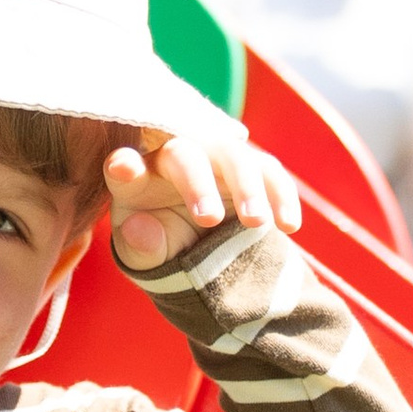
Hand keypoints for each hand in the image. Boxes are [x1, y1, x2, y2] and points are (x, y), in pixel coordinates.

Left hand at [107, 131, 303, 270]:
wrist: (200, 245)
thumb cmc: (160, 244)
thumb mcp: (146, 255)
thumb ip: (140, 246)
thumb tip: (138, 227)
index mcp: (139, 178)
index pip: (126, 166)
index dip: (124, 165)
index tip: (123, 168)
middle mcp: (176, 158)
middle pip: (186, 155)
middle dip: (199, 185)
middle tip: (209, 220)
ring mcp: (216, 159)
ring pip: (234, 156)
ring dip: (247, 186)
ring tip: (256, 223)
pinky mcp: (252, 168)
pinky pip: (270, 172)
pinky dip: (282, 195)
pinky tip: (289, 225)